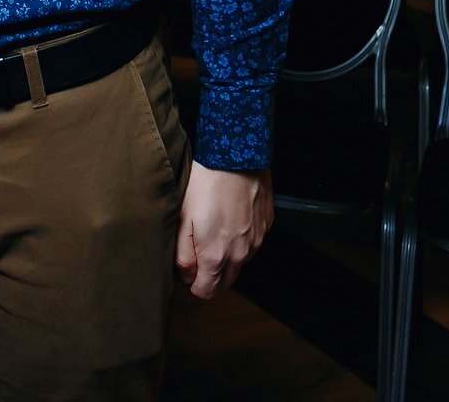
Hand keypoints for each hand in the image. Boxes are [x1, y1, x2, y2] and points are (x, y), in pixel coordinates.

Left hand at [175, 163, 271, 298]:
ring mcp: (256, 240)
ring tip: (213, 230)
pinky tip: (230, 217)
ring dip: (226, 256)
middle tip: (197, 251)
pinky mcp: (266, 225)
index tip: (187, 269)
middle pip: (224, 282)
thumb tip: (186, 276)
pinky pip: (252, 243)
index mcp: (217, 257)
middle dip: (210, 275)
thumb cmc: (205, 185)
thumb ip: (183, 255)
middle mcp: (241, 254)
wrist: (236, 156)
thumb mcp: (182, 220)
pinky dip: (241, 238)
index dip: (193, 284)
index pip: (206, 292)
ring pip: (239, 263)